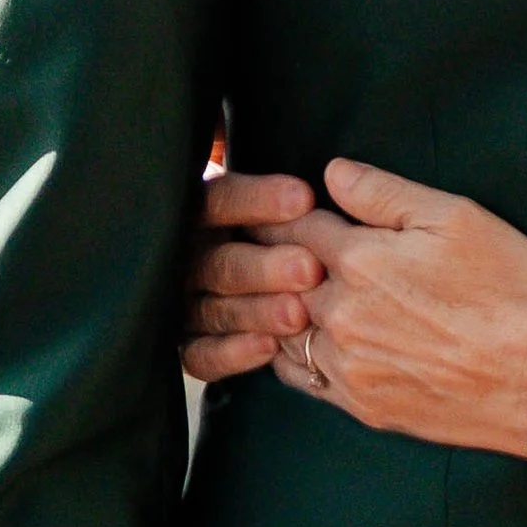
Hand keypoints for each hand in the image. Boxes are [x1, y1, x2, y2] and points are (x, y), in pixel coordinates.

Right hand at [182, 169, 324, 382]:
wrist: (298, 314)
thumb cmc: (313, 248)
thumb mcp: (311, 210)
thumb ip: (321, 188)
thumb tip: (339, 171)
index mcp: (207, 212)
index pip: (222, 200)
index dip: (257, 200)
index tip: (303, 199)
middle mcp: (189, 256)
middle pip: (219, 261)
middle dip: (264, 266)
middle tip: (308, 270)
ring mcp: (186, 303)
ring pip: (213, 308)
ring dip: (255, 311)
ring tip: (298, 315)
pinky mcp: (191, 347)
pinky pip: (200, 355)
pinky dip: (230, 353)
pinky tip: (268, 349)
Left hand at [192, 158, 526, 450]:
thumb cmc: (507, 289)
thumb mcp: (457, 219)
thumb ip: (386, 193)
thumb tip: (333, 172)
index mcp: (360, 259)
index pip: (292, 227)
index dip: (277, 213)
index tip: (262, 207)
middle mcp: (340, 312)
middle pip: (277, 278)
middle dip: (264, 259)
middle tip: (245, 247)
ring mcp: (346, 363)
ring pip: (280, 331)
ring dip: (272, 310)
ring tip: (267, 294)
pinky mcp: (359, 403)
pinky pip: (299, 378)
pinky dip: (289, 355)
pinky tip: (297, 342)